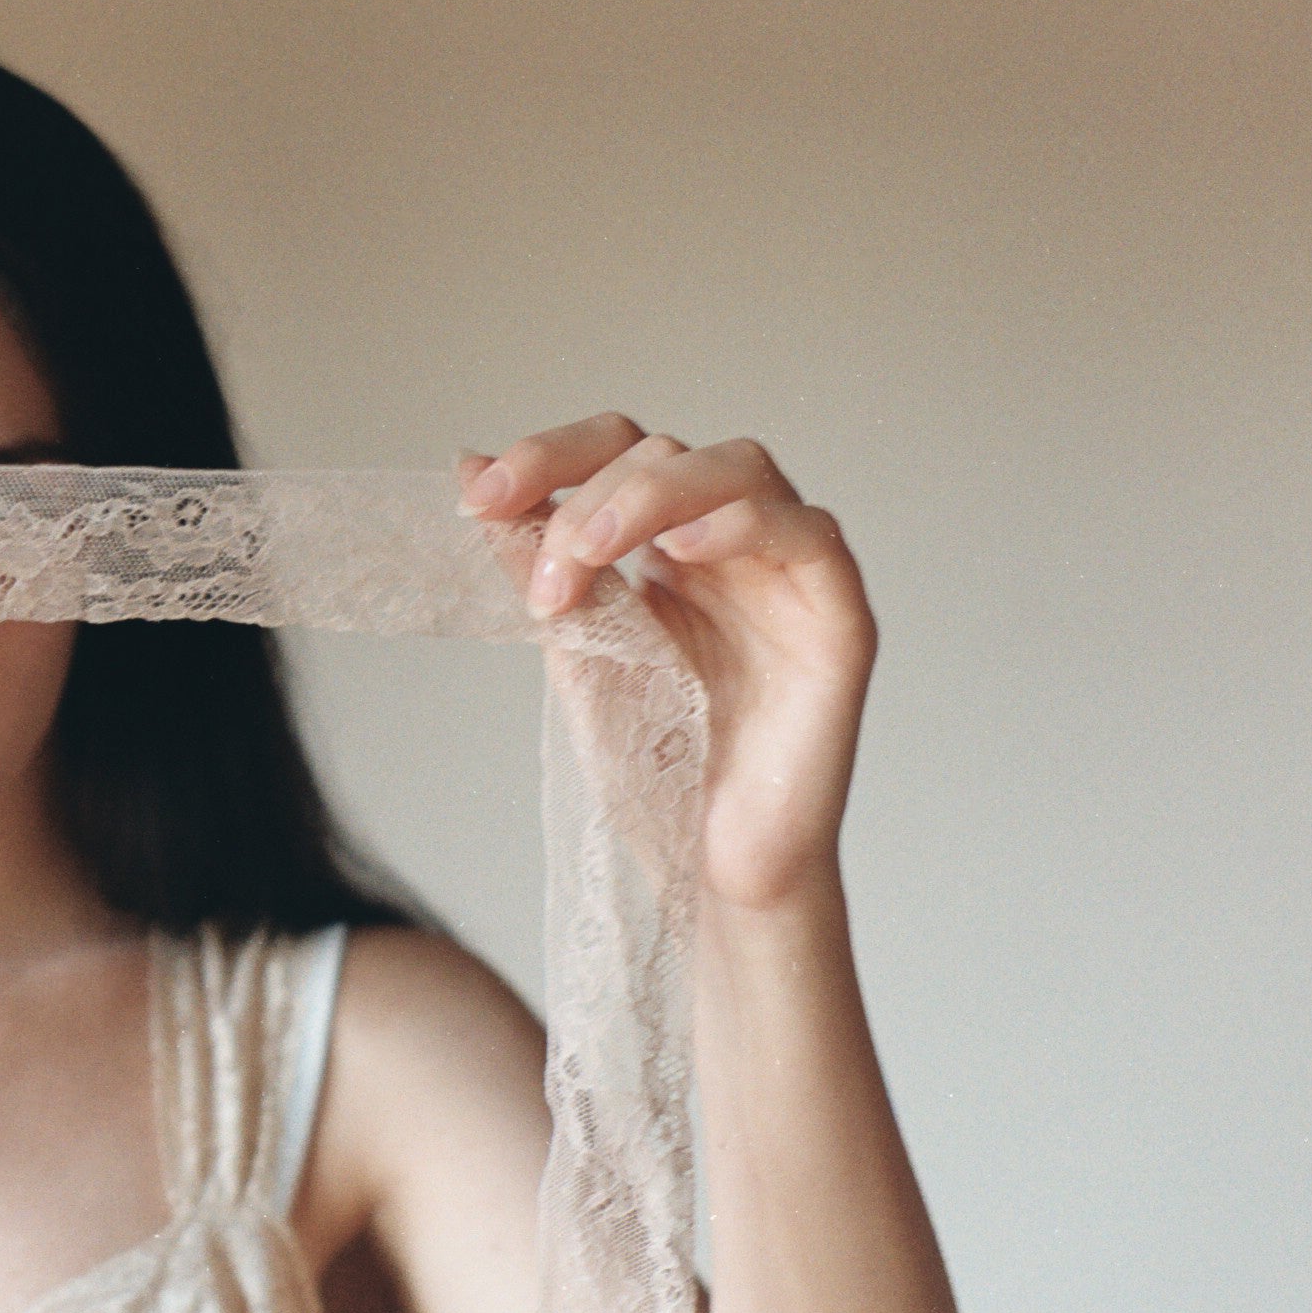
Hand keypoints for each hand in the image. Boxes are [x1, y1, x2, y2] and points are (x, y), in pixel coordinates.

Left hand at [457, 414, 876, 909]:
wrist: (704, 863)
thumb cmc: (655, 763)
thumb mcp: (576, 645)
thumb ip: (537, 560)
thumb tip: (471, 468)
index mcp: (667, 541)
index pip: (616, 449)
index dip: (548, 455)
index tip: (478, 494)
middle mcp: (731, 542)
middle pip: (667, 449)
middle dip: (586, 493)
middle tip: (546, 571)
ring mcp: (789, 573)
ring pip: (740, 469)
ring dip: (651, 494)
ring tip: (589, 547)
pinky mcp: (839, 619)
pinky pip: (810, 536)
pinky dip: (743, 524)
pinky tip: (684, 549)